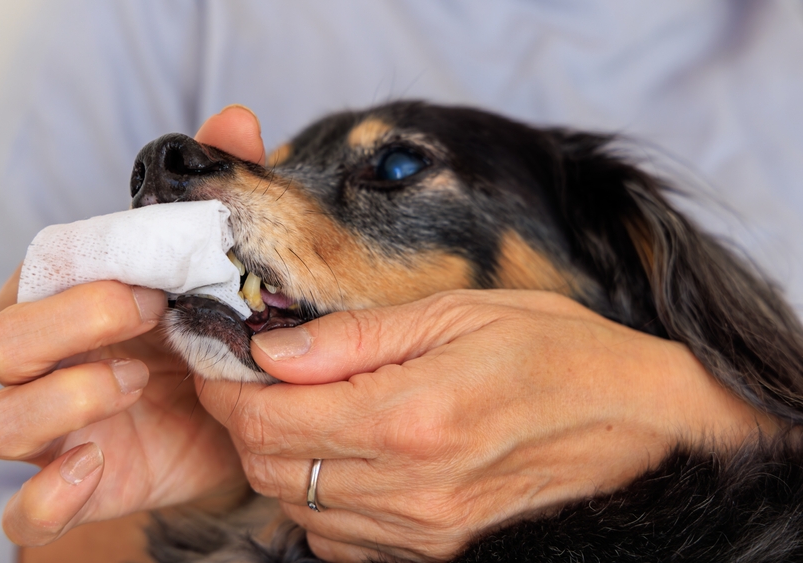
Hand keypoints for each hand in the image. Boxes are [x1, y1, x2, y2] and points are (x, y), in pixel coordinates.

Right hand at [0, 105, 266, 547]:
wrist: (235, 424)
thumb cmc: (208, 335)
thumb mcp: (219, 270)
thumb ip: (218, 197)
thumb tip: (236, 119)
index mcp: (71, 303)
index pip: (33, 277)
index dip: (79, 272)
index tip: (152, 271)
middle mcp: (46, 365)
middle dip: (69, 322)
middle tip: (149, 311)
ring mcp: (53, 432)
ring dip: (59, 401)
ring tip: (134, 385)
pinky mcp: (73, 489)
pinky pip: (24, 509)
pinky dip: (44, 496)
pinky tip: (96, 469)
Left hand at [197, 289, 775, 561]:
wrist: (636, 422)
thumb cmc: (554, 350)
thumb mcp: (456, 314)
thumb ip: (355, 338)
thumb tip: (270, 349)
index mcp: (411, 417)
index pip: (272, 416)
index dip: (227, 386)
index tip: (218, 354)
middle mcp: (410, 487)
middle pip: (273, 466)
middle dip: (241, 419)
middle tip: (248, 374)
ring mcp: (423, 530)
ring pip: (297, 505)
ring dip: (276, 457)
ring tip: (293, 406)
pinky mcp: (436, 549)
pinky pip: (338, 538)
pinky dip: (317, 497)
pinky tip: (339, 454)